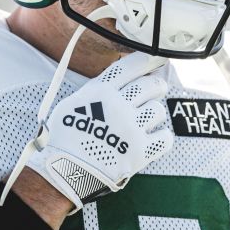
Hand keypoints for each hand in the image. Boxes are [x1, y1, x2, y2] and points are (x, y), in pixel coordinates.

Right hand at [27, 52, 174, 209]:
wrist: (65, 171)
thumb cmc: (64, 138)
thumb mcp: (72, 104)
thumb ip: (95, 91)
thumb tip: (116, 82)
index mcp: (101, 92)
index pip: (130, 66)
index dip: (146, 60)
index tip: (155, 58)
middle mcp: (119, 107)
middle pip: (151, 86)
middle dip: (156, 86)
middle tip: (156, 88)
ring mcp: (131, 130)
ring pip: (159, 110)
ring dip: (154, 113)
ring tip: (147, 118)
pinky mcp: (140, 152)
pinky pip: (166, 138)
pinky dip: (163, 137)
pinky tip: (155, 137)